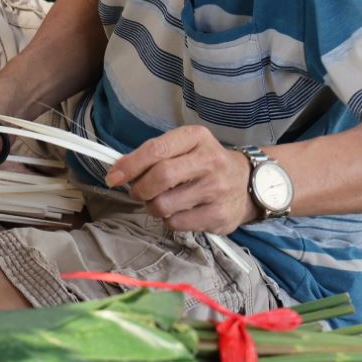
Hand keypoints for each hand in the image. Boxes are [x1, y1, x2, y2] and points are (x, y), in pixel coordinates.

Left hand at [104, 125, 256, 234]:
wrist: (248, 183)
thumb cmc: (205, 163)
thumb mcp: (184, 147)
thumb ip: (154, 154)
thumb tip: (118, 170)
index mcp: (196, 137)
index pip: (155, 150)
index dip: (129, 165)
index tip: (113, 176)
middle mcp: (210, 161)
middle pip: (160, 177)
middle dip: (139, 189)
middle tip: (136, 192)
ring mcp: (217, 190)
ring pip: (164, 204)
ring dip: (152, 206)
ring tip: (160, 201)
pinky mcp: (218, 215)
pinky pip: (176, 223)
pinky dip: (168, 220)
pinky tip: (177, 211)